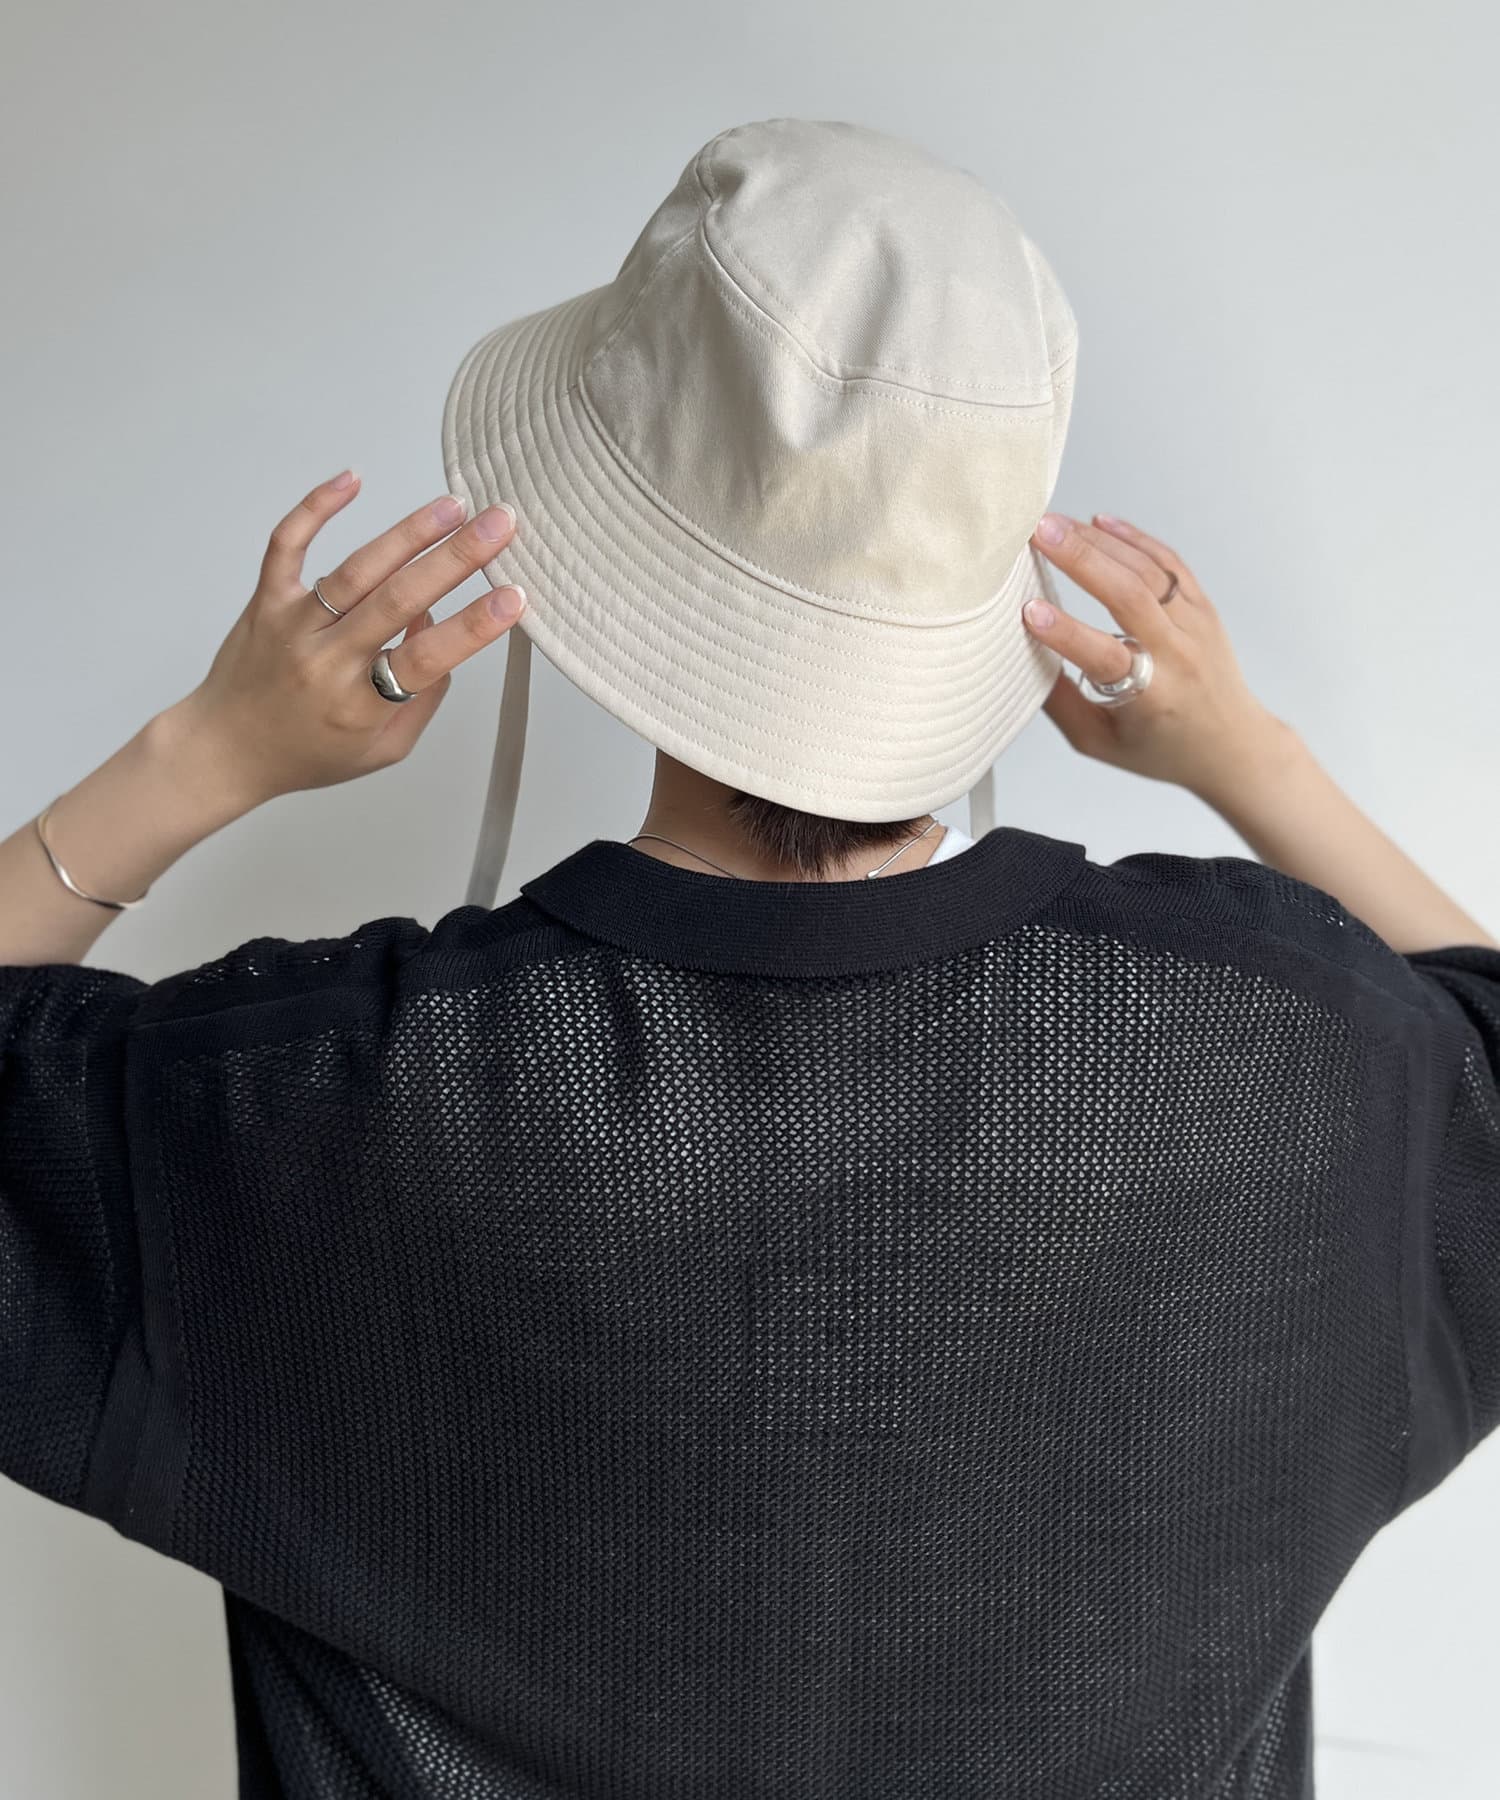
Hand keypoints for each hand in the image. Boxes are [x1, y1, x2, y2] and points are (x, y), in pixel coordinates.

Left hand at [170, 471, 526, 806]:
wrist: (224, 750)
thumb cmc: (310, 753)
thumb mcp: (384, 750)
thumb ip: (422, 697)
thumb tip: (441, 627)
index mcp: (359, 705)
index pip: (425, 658)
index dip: (473, 626)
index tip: (514, 597)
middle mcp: (325, 661)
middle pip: (397, 601)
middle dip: (456, 559)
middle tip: (499, 526)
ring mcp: (292, 626)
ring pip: (355, 570)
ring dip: (408, 533)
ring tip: (454, 507)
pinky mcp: (266, 601)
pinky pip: (287, 545)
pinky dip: (316, 507)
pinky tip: (352, 479)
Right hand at [1021, 511, 1289, 798]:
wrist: (1231, 744)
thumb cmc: (1160, 748)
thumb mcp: (1099, 742)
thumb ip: (1060, 702)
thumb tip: (1019, 656)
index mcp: (1151, 696)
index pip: (1106, 656)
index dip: (1066, 633)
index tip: (1028, 610)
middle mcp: (1178, 654)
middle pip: (1129, 595)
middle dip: (1080, 559)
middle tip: (1038, 533)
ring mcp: (1194, 624)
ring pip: (1146, 570)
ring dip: (1097, 542)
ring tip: (1055, 523)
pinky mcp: (1202, 605)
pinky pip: (1168, 562)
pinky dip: (1133, 538)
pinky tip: (1099, 522)